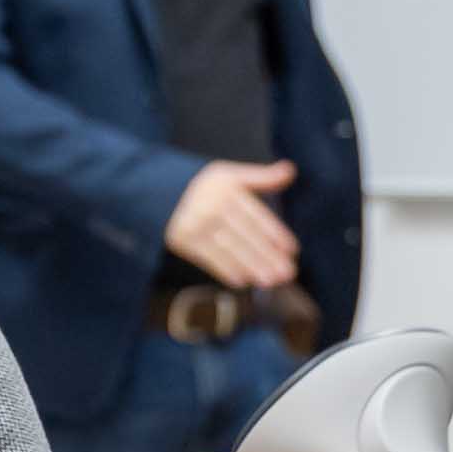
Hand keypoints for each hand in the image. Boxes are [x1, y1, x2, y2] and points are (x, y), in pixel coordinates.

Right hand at [162, 160, 300, 290]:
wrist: (159, 191)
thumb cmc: (206, 186)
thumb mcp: (231, 174)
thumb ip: (262, 176)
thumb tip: (290, 170)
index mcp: (227, 187)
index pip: (255, 214)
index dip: (274, 232)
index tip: (292, 250)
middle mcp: (211, 205)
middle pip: (245, 235)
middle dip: (267, 256)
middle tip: (288, 274)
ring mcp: (195, 223)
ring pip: (229, 249)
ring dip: (251, 267)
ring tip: (270, 281)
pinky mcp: (182, 239)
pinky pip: (208, 257)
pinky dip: (225, 270)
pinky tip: (242, 281)